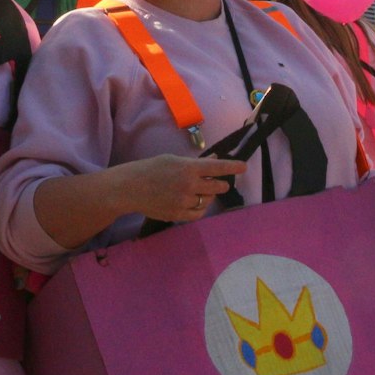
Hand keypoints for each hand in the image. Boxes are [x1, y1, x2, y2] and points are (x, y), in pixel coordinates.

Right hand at [122, 154, 247, 223]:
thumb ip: (195, 163)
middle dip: (220, 185)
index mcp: (188, 168)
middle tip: (219, 183)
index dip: (232, 167)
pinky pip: (198, 213)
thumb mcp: (173, 160)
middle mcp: (189, 185)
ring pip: (208, 201)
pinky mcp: (178, 215)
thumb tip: (214, 160)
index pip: (217, 168)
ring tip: (198, 191)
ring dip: (208, 196)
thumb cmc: (151, 169)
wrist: (130, 188)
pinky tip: (195, 202)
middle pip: (217, 187)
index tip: (243, 167)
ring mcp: (184, 202)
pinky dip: (200, 208)